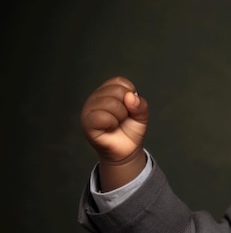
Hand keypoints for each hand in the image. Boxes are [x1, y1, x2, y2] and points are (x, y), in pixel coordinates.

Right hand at [81, 76, 149, 190]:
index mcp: (107, 91)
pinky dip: (112, 123)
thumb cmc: (130, 130)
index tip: (129, 108)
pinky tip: (110, 128)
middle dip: (127, 108)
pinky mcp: (87, 122)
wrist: (126, 150)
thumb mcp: (142, 115)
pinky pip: (102, 116)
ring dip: (120, 116)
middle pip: (117, 91)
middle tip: (122, 118)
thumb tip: (130, 96)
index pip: (121, 82)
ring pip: (111, 103)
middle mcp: (96, 97)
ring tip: (116, 123)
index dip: (131, 96)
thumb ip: (141, 104)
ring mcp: (89, 109)